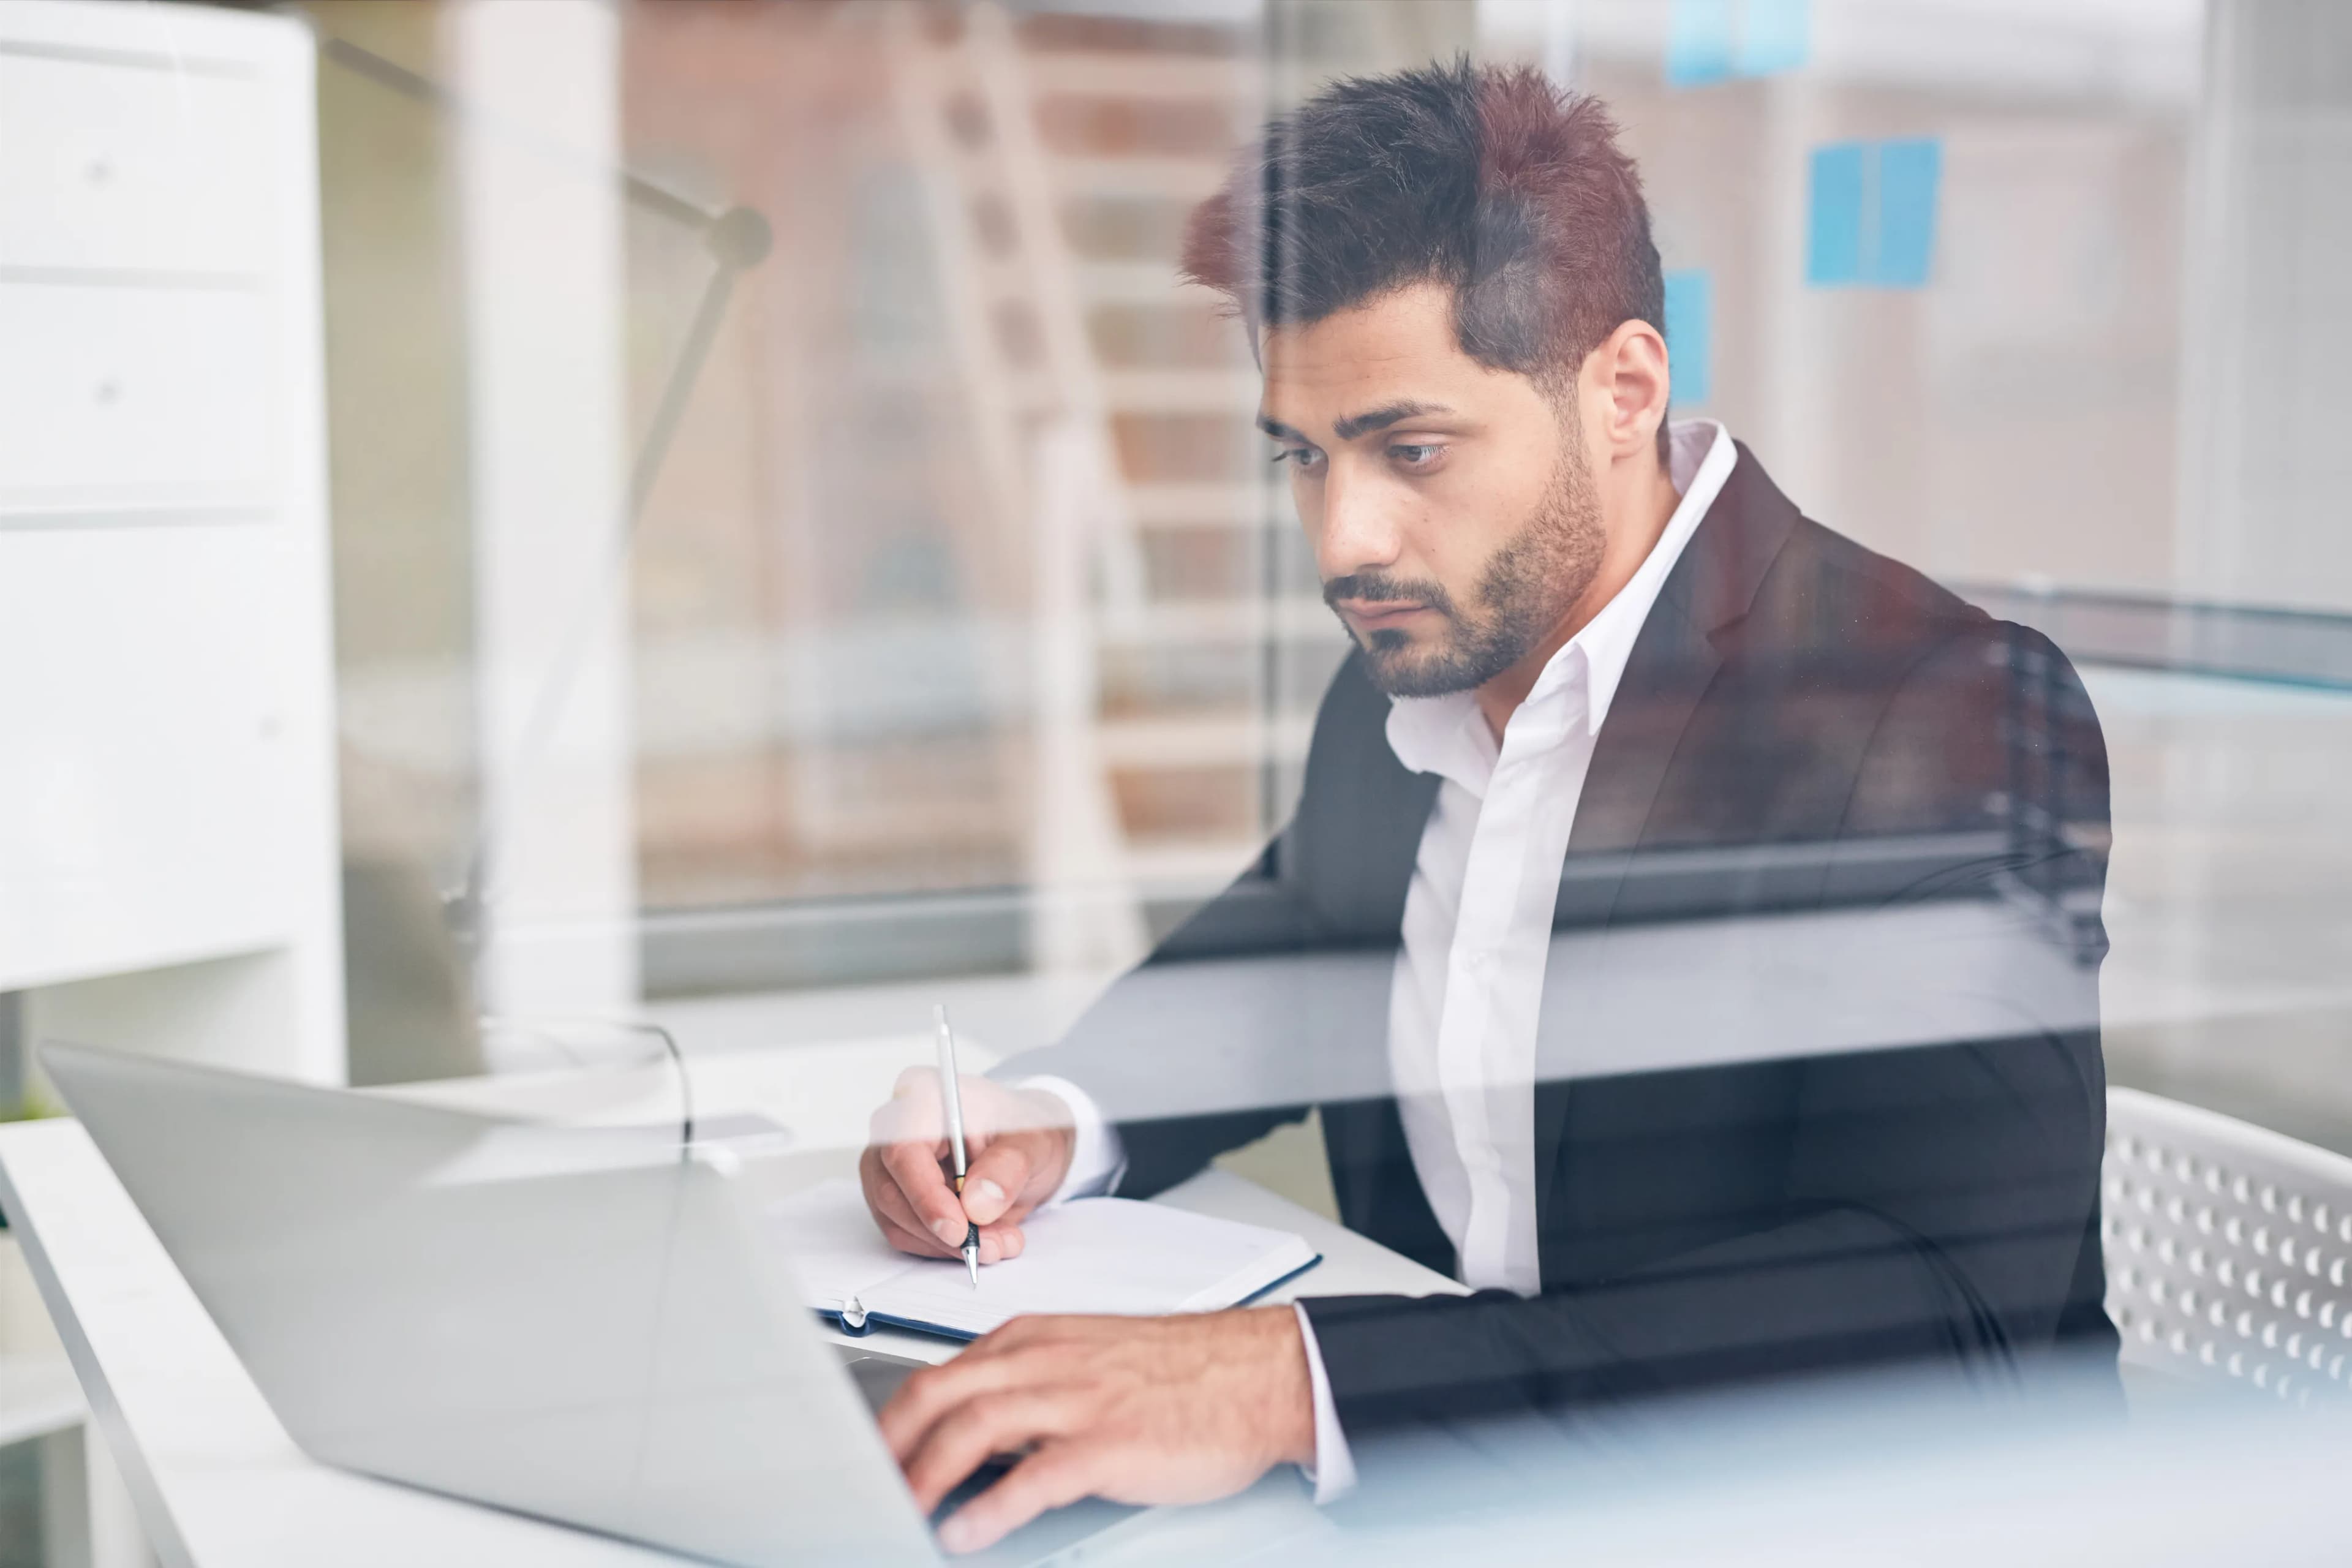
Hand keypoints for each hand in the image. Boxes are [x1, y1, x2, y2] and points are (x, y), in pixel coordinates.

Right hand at [860, 1070, 1075, 1264]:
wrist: (1024, 1146)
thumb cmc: (1023, 1131)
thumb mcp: (1033, 1143)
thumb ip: (1007, 1168)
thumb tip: (976, 1205)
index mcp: (924, 1095)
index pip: (903, 1150)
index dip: (926, 1195)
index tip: (959, 1229)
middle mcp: (894, 1128)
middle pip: (893, 1191)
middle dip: (943, 1230)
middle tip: (992, 1245)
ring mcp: (887, 1165)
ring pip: (897, 1220)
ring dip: (947, 1244)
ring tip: (1000, 1241)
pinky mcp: (892, 1196)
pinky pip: (905, 1234)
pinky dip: (943, 1247)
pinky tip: (983, 1238)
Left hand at [880, 1308, 1316, 1553]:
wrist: (1261, 1373)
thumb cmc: (1185, 1370)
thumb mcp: (1092, 1356)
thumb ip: (1032, 1382)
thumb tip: (976, 1430)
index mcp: (1036, 1340)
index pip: (941, 1373)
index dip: (896, 1419)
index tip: (875, 1455)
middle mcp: (1046, 1361)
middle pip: (939, 1395)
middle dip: (892, 1445)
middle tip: (869, 1486)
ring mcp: (1076, 1401)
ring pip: (972, 1429)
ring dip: (926, 1477)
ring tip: (904, 1513)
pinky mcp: (1108, 1444)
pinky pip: (1032, 1477)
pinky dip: (989, 1509)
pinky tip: (966, 1534)